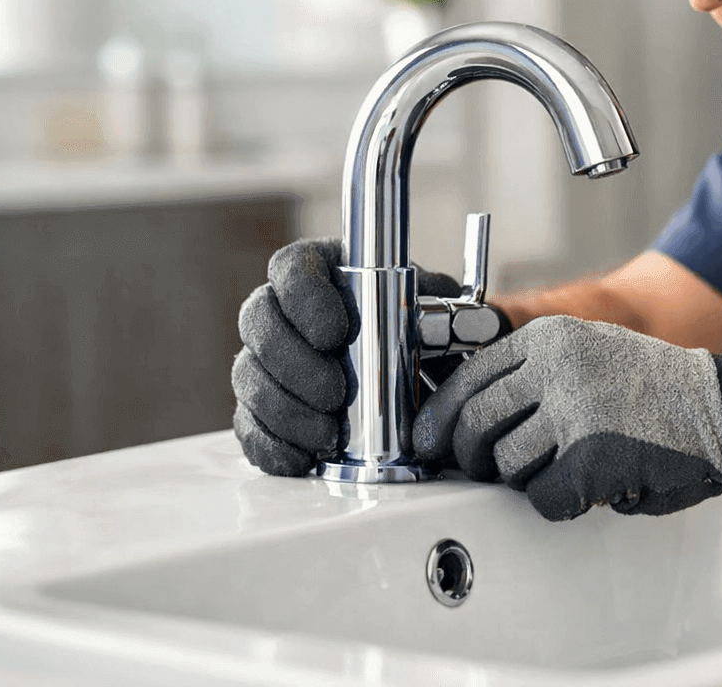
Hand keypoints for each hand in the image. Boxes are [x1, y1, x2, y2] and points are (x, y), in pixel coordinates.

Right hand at [231, 238, 498, 476]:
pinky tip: (302, 455)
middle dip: (293, 362)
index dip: (304, 297)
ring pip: (250, 375)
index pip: (294, 266)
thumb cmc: (428, 332)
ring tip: (328, 432)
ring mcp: (268, 359)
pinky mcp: (263, 406)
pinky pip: (249, 423)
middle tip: (335, 392)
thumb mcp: (445, 312)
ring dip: (285, 408)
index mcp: (325, 271)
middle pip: (260, 320)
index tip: (335, 332)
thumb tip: (472, 324)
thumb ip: (454, 310)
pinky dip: (272, 443)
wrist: (425, 374)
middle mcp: (285, 310)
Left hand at [413, 315, 721, 519]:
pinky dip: (560, 503)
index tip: (430, 442)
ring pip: (506, 466)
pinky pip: (542, 498)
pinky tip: (587, 488)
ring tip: (564, 468)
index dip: (440, 418)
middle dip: (471, 457)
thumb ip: (532, 373)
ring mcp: (574, 412)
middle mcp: (556, 368)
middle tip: (488, 469)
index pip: (467, 378)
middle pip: (474, 426)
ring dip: (527, 479)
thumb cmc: (655, 391)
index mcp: (550, 339)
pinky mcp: (592, 459)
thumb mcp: (589, 352)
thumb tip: (463, 418)